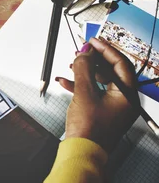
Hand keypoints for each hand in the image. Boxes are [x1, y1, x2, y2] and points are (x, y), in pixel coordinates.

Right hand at [56, 37, 138, 152]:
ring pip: (102, 81)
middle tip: (82, 51)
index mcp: (127, 95)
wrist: (82, 152)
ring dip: (86, 71)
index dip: (106, 49)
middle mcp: (124, 100)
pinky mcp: (103, 112)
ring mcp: (114, 107)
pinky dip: (81, 84)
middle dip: (94, 59)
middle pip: (112, 71)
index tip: (92, 41)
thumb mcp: (84, 92)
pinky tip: (66, 81)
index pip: (121, 64)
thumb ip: (84, 68)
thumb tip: (84, 53)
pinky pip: (94, 92)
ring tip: (72, 65)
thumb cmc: (89, 129)